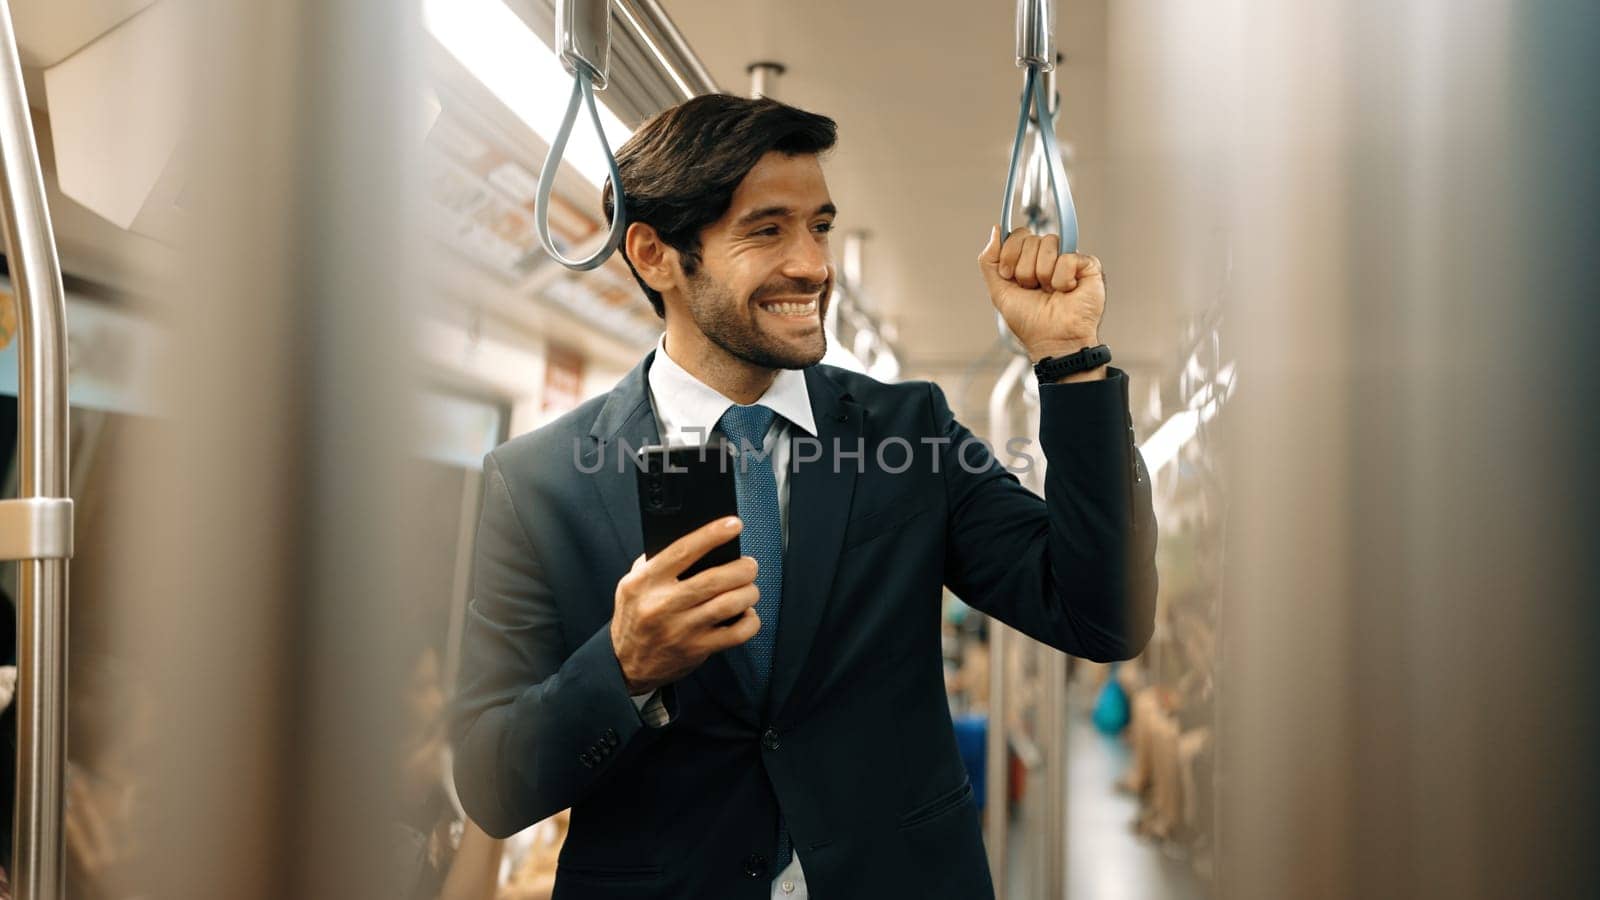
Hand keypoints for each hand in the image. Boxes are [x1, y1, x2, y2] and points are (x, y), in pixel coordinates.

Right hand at [610, 517, 761, 693]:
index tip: (733, 525)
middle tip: (749, 565)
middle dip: (741, 568)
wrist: (625, 664)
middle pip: (714, 579)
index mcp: (646, 582)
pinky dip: (750, 621)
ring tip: (749, 588)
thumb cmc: (634, 617)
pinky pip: (736, 634)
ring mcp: (681, 629)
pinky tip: (746, 614)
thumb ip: (656, 562)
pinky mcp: (697, 649)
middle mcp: (663, 605)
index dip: (711, 534)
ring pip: (728, 604)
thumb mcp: (631, 584)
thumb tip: (694, 540)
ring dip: (748, 592)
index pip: (683, 551)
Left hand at [978, 226, 1106, 364]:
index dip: (1010, 255)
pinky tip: (1066, 291)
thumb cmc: (1030, 322)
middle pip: (1031, 239)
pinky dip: (1062, 280)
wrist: (1052, 340)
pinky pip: (1068, 257)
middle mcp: (1048, 256)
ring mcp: (1068, 258)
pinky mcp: (1087, 265)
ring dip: (1044, 276)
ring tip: (1050, 291)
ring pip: (1049, 243)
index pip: (1017, 235)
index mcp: (1028, 259)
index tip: (1011, 277)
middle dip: (1025, 270)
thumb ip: (990, 261)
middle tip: (1034, 289)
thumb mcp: (999, 291)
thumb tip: (996, 230)